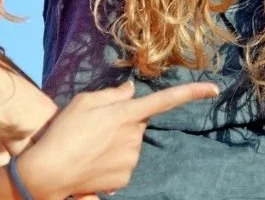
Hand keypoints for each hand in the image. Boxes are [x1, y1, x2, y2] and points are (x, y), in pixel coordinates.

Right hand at [12, 80, 217, 198]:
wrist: (49, 171)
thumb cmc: (63, 131)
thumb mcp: (84, 102)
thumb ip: (112, 94)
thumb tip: (131, 89)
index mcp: (125, 113)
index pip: (166, 99)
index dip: (192, 92)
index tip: (214, 88)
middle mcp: (134, 135)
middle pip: (138, 122)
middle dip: (124, 122)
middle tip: (95, 127)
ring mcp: (132, 158)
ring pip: (131, 143)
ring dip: (117, 142)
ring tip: (90, 145)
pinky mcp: (126, 177)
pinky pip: (125, 163)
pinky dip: (113, 161)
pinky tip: (94, 161)